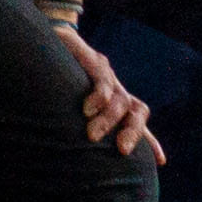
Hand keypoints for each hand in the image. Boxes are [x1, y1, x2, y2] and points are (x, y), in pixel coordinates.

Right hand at [60, 24, 165, 163]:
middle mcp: (113, 86)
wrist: (40, 39)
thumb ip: (74, 130)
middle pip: (138, 111)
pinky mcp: (89, 57)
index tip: (161, 162)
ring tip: (92, 136)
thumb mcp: (67, 109)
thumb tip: (68, 161)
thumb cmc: (49, 81)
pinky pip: (103, 77)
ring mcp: (104, 71)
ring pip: (120, 99)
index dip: (150, 140)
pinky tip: (88, 109)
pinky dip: (99, 95)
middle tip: (122, 151)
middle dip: (134, 133)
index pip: (137, 119)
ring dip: (108, 120)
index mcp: (112, 100)